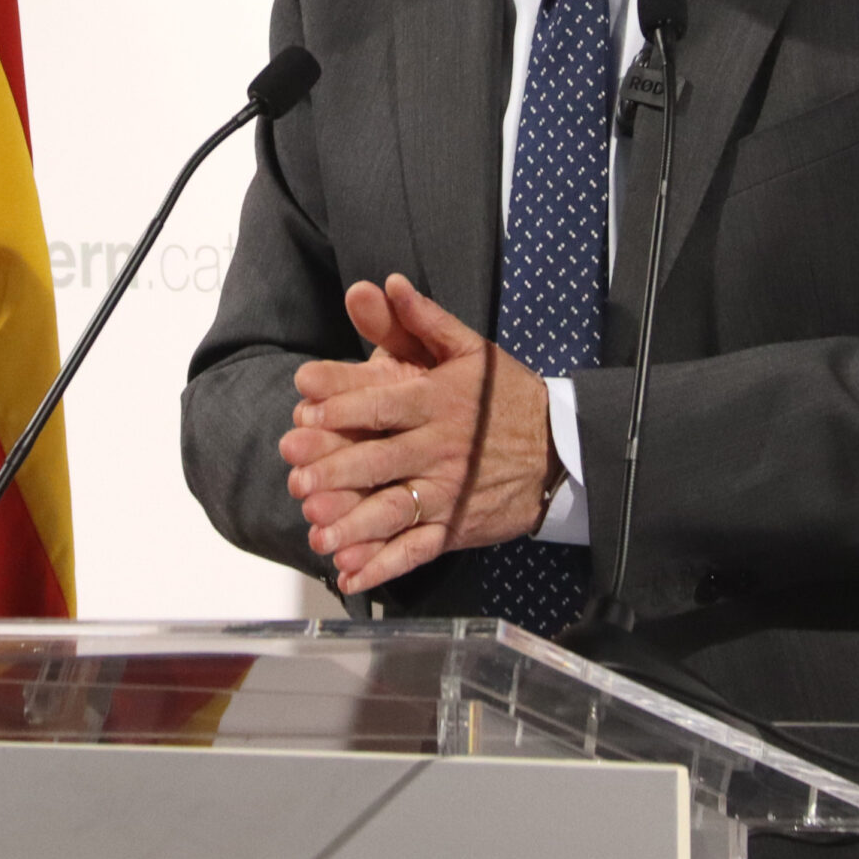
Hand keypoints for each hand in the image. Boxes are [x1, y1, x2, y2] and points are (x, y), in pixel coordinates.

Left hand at [280, 274, 553, 594]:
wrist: (561, 451)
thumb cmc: (506, 396)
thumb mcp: (470, 350)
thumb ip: (423, 320)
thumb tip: (387, 283)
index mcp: (440, 401)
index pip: (385, 402)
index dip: (343, 401)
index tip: (305, 401)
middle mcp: (442, 448)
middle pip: (382, 460)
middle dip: (337, 469)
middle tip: (297, 474)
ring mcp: (449, 492)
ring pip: (395, 510)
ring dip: (354, 524)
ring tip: (318, 530)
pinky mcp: (455, 526)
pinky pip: (417, 549)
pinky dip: (384, 566)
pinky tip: (351, 574)